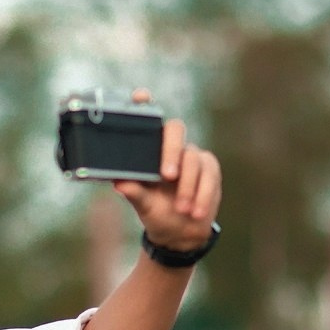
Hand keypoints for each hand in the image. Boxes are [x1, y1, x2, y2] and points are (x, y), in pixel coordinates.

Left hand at [112, 89, 220, 251]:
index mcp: (149, 151)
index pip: (148, 120)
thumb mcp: (143, 205)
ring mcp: (191, 155)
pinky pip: (209, 175)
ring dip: (188, 186)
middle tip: (168, 176)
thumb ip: (134, 193)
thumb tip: (119, 184)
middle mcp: (170, 147)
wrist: (181, 233)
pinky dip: (203, 194)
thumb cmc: (157, 213)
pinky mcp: (209, 167)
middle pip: (175, 129)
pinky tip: (196, 211)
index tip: (141, 96)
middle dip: (171, 151)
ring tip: (182, 210)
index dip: (144, 104)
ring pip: (193, 158)